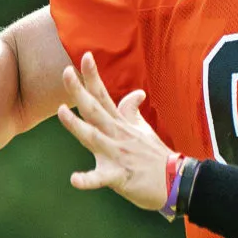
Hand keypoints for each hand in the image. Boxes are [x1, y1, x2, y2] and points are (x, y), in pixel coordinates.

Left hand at [56, 52, 171, 211]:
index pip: (104, 96)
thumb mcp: (143, 129)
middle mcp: (116, 135)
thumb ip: (132, 111)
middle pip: (95, 110)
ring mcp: (117, 155)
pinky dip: (88, 180)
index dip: (93, 77)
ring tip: (61, 111)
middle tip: (66, 72)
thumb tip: (137, 92)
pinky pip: (101, 178)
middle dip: (80, 92)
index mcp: (120, 124)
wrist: (176, 181)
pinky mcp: (119, 177)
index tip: (85, 56)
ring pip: (93, 138)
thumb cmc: (156, 156)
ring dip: (77, 125)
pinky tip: (75, 179)